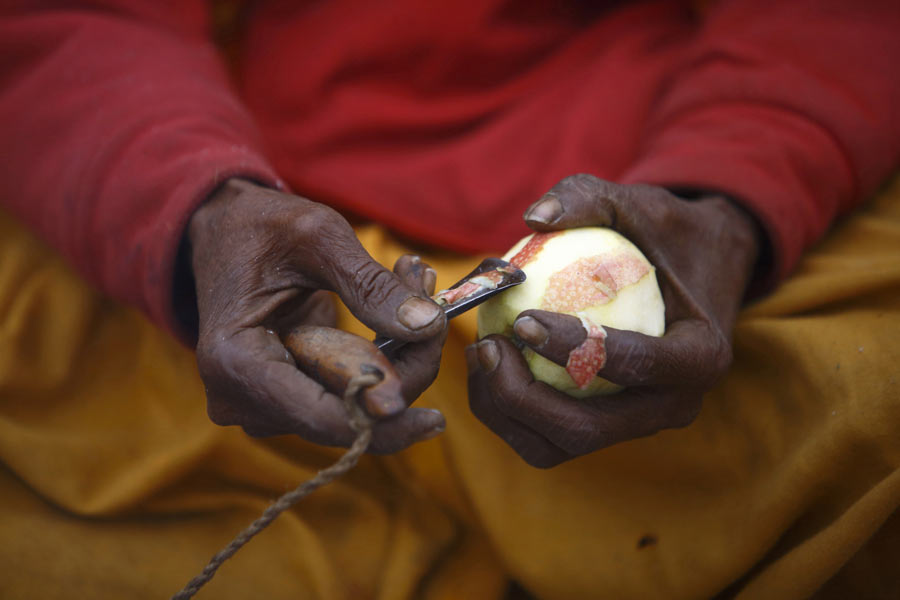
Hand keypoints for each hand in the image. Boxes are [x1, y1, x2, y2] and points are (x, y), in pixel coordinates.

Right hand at [189, 179, 447, 452]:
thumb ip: (370, 285)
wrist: (226, 231)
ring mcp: (264, 403)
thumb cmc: (262, 227)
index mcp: (235, 361)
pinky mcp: (288, 397)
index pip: (320, 416)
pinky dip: (386, 356)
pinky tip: (403, 307)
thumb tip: (428, 328)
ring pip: (358, 409)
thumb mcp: (318, 238)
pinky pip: (352, 393)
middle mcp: (243, 397)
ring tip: (415, 280)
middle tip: (438, 308)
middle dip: (405, 370)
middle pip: (347, 417)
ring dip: (401, 356)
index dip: (381, 417)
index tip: (436, 416)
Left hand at [467, 175, 760, 466]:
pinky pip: (549, 437)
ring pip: (559, 444)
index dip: (574, 349)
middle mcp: (674, 406)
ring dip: (506, 411)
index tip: (523, 319)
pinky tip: (488, 365)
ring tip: (480, 352)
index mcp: (700, 357)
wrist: (699, 270)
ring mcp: (639, 424)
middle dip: (522, 398)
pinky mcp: (609, 427)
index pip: (635, 366)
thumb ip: (588, 199)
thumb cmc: (666, 234)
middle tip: (485, 346)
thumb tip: (534, 218)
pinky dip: (509, 412)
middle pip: (586, 430)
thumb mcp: (637, 203)